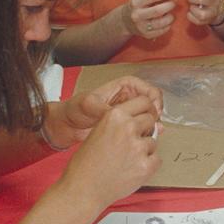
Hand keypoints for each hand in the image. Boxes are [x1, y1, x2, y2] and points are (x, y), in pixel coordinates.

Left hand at [45, 77, 163, 148]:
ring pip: (150, 116)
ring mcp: (130, 112)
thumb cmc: (75, 109)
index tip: (152, 111)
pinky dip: (147, 132)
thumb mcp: (88, 105)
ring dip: (152, 124)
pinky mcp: (128, 125)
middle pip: (153, 103)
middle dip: (155, 114)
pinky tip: (146, 137)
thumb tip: (119, 115)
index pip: (148, 90)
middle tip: (152, 125)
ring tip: (149, 133)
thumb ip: (104, 109)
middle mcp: (130, 97)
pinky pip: (143, 126)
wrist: (68, 126)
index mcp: (125, 85)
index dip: (153, 100)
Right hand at [62, 93, 162, 206]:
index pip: (144, 101)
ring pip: (153, 141)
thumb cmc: (85, 165)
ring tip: (125, 160)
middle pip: (150, 120)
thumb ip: (121, 125)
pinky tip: (131, 169)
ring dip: (145, 149)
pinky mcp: (146, 165)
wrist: (82, 190)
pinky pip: (156, 160)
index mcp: (114, 116)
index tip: (147, 115)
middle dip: (145, 129)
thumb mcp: (98, 133)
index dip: (146, 109)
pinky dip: (148, 165)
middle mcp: (128, 128)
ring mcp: (138, 147)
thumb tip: (146, 122)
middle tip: (132, 142)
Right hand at [121, 0, 182, 39]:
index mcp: (136, 3)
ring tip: (170, 14)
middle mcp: (137, 15)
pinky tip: (167, 22)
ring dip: (170, 17)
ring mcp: (141, 26)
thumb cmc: (137, 7)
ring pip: (161, 22)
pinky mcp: (146, 35)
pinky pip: (162, 30)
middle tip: (174, 2)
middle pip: (158, 10)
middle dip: (170, 5)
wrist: (125, 22)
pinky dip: (168, 25)